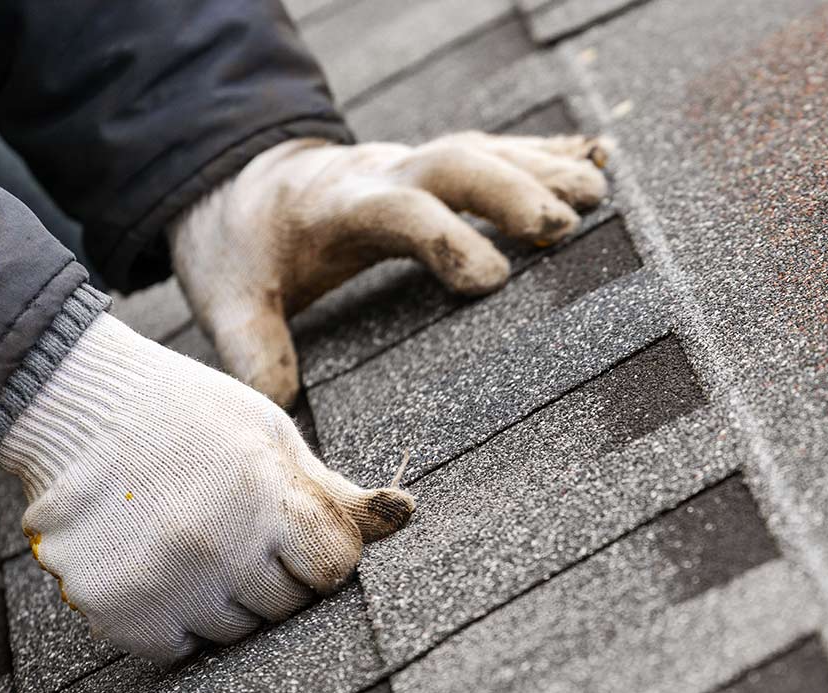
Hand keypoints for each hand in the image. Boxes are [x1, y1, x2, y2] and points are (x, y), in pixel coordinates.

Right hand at [0, 314, 414, 662]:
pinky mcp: (117, 612)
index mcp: (267, 496)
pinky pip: (179, 649)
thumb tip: (409, 513)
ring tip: (194, 540)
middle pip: (288, 605)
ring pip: (236, 632)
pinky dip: (175, 620)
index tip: (295, 529)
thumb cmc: (191, 420)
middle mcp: (217, 546)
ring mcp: (164, 584)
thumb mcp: (273, 438)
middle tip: (236, 528)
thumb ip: (336, 493)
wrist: (78, 409)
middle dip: (276, 575)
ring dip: (225, 600)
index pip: (336, 568)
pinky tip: (160, 567)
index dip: (322, 550)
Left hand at [169, 131, 612, 405]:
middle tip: (566, 226)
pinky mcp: (436, 167)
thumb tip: (277, 407)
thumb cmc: (246, 249)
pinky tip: (595, 160)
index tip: (490, 279)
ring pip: (485, 151)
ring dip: (543, 168)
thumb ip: (253, 347)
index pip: (399, 212)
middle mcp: (384, 173)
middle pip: (455, 163)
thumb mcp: (229, 299)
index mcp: (339, 207)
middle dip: (512, 190)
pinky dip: (546, 153)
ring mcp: (415, 165)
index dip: (445, 238)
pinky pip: (497, 150)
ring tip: (598, 193)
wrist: (240, 185)